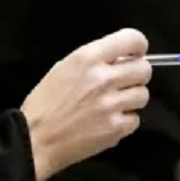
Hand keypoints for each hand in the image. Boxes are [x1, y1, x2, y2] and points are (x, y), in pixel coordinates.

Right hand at [21, 28, 151, 180]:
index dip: (138, 46)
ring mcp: (111, 104)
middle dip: (137, 75)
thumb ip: (94, 60)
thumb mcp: (63, 68)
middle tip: (124, 82)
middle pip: (144, 69)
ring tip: (112, 104)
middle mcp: (103, 78)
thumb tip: (120, 59)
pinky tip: (107, 121)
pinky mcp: (115, 128)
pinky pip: (135, 119)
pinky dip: (124, 121)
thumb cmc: (44, 104)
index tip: (136, 53)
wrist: (35, 140)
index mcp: (87, 58)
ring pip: (143, 95)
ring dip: (131, 99)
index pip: (132, 40)